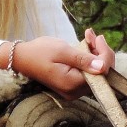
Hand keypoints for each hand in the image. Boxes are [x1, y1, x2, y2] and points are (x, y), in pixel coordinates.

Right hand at [0, 28, 114, 99]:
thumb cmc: (39, 52)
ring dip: (96, 54)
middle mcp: (75, 91)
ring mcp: (74, 90)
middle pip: (102, 74)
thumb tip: (103, 67)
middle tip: (91, 35)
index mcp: (73, 84)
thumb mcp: (62, 51)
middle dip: (101, 52)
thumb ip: (83, 59)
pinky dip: (89, 59)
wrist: (21, 58)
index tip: (97, 37)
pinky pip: (88, 73)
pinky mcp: (72, 85)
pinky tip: (85, 46)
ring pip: (96, 72)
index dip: (104, 53)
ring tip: (88, 37)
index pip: (102, 72)